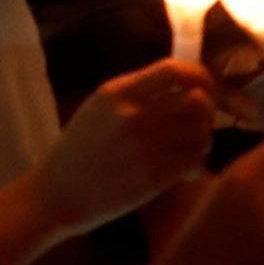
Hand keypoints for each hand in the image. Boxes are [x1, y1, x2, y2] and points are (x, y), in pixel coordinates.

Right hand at [38, 61, 222, 227]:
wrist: (56, 194)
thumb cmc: (78, 152)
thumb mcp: (97, 110)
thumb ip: (135, 94)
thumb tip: (184, 87)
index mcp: (117, 93)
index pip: (174, 70)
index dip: (199, 76)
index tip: (203, 89)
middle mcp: (132, 115)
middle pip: (197, 100)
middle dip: (206, 112)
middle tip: (198, 124)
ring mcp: (144, 146)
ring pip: (201, 132)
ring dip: (202, 139)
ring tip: (189, 149)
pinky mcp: (153, 176)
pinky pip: (195, 160)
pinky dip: (197, 164)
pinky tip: (186, 170)